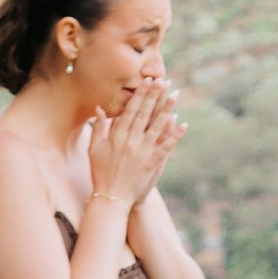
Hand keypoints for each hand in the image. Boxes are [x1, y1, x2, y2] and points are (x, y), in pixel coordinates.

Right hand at [86, 72, 179, 209]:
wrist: (111, 198)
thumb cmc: (100, 173)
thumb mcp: (94, 149)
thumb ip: (98, 128)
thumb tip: (99, 108)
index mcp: (117, 136)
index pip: (131, 109)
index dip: (140, 94)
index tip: (148, 81)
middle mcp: (130, 141)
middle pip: (145, 113)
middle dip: (155, 95)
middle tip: (163, 80)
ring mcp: (142, 152)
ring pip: (157, 126)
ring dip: (167, 109)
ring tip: (175, 95)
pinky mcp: (152, 163)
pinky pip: (166, 146)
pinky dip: (175, 135)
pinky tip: (183, 124)